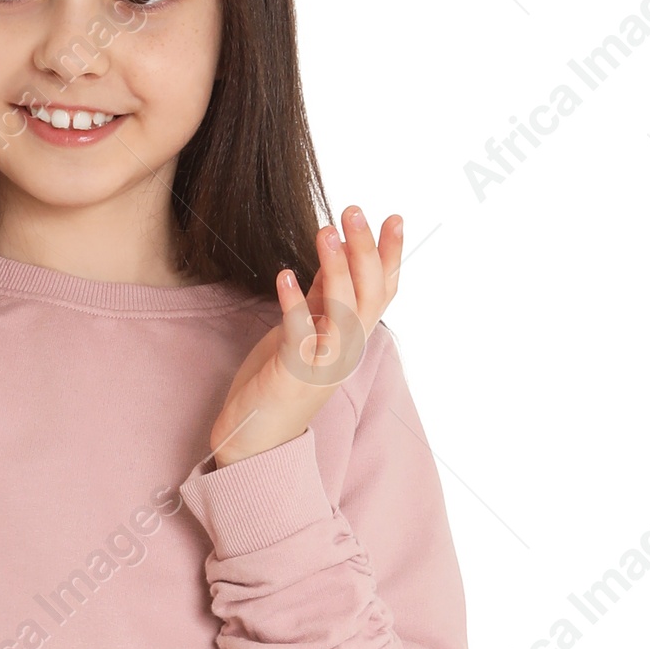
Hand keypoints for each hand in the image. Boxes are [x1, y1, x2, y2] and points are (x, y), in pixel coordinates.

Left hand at [204, 207, 401, 471]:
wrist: (256, 438)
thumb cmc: (280, 381)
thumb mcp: (308, 329)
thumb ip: (323, 294)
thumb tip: (334, 252)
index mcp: (353, 336)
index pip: (383, 290)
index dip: (391, 255)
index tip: (393, 217)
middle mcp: (346, 349)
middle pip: (368, 294)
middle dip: (365, 250)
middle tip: (353, 210)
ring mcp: (324, 362)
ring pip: (343, 311)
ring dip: (336, 269)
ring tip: (325, 231)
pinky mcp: (293, 371)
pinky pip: (299, 333)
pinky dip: (294, 303)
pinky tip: (285, 275)